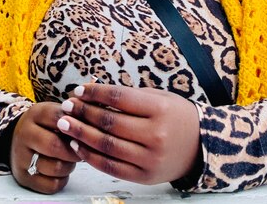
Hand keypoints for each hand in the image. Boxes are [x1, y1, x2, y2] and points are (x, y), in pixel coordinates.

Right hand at [10, 102, 79, 193]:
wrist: (16, 138)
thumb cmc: (44, 125)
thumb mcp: (53, 112)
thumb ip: (72, 114)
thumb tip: (94, 121)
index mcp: (35, 114)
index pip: (59, 118)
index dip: (76, 125)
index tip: (86, 130)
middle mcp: (25, 135)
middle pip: (55, 145)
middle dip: (74, 149)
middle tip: (82, 148)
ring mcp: (21, 158)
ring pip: (56, 167)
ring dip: (70, 165)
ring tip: (71, 158)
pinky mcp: (23, 177)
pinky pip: (52, 184)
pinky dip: (63, 178)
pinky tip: (62, 169)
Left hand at [56, 84, 199, 184]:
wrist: (201, 145)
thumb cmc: (176, 116)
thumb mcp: (158, 97)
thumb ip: (127, 96)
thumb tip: (92, 91)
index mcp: (159, 109)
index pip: (118, 98)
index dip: (95, 93)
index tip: (79, 89)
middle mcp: (155, 135)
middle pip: (109, 123)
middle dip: (83, 113)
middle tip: (66, 105)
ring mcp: (150, 158)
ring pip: (107, 146)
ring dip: (81, 134)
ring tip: (65, 125)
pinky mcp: (145, 177)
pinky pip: (111, 167)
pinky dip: (91, 156)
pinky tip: (78, 146)